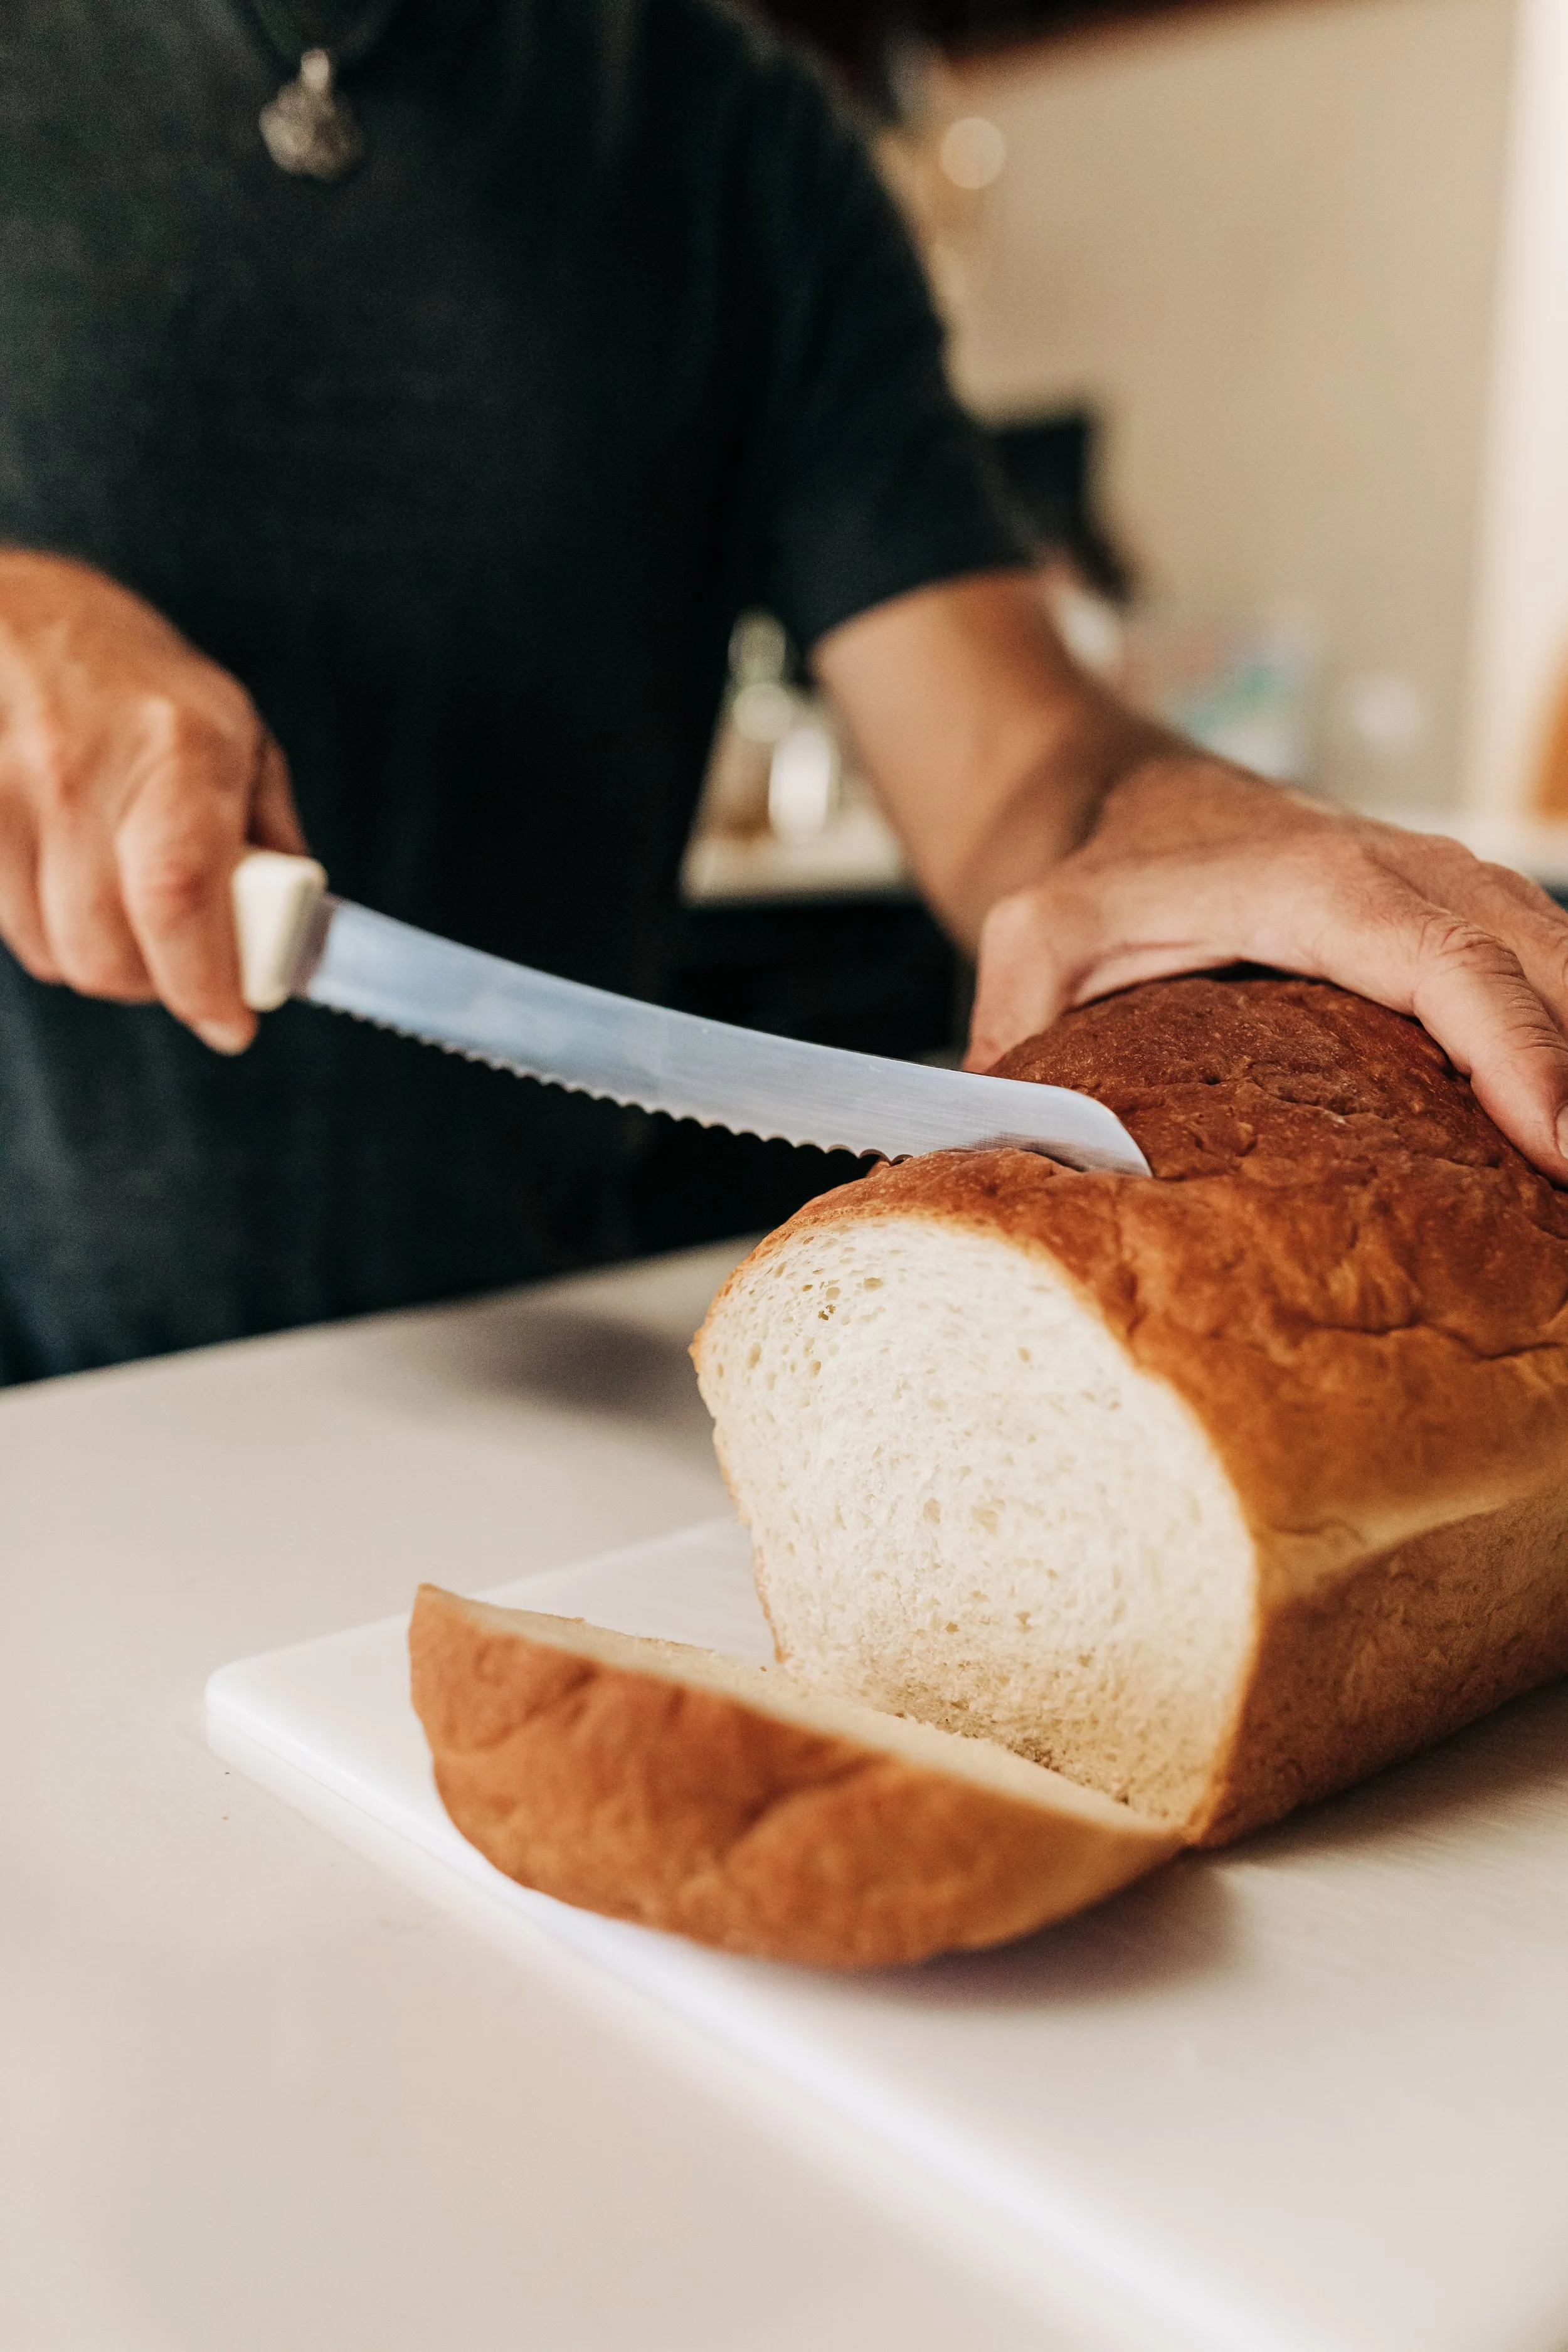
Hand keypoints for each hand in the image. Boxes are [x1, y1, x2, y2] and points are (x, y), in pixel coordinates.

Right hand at [0, 549, 305, 1050]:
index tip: (230, 1022)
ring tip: (122, 905)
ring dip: (98, 957)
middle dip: (156, 982)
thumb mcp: (240, 741)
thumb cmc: (145, 685)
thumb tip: (298, 941)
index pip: (179, 897)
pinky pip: (8, 925)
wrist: (29, 622)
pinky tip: (69, 884)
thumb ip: (270, 844)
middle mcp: (83, 772)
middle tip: (182, 962)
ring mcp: (8, 793)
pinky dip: (46, 928)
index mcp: (176, 750)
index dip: (202, 981)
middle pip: (106, 949)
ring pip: (52, 952)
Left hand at [968, 754, 1567, 1180]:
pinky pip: (1540, 963)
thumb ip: (1017, 1027)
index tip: (1560, 1143)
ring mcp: (1442, 888)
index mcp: (1320, 887)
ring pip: (1556, 956)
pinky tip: (1562, 1116)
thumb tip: (999, 1141)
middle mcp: (1405, 875)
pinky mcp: (1453, 913)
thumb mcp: (1032, 935)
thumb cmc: (1095, 874)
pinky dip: (1563, 1023)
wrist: (1128, 799)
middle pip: (1539, 962)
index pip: (1450, 969)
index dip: (1519, 1054)